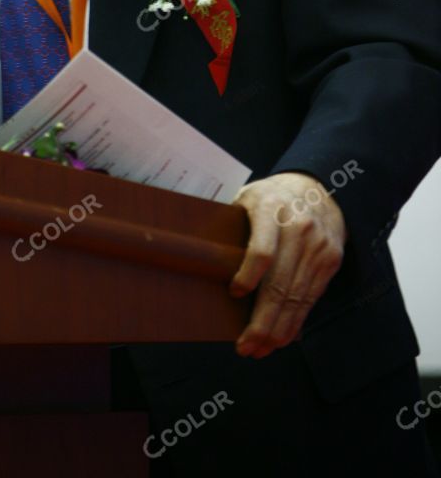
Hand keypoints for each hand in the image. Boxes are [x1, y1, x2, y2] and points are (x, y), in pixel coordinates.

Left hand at [229, 172, 346, 358]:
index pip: (262, 249)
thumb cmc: (271, 197)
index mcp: (270, 208)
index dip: (249, 275)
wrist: (318, 188)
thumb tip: (207, 262)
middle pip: (280, 284)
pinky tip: (281, 337)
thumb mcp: (247, 198)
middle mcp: (298, 228)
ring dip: (277, 329)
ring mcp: (317, 247)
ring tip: (259, 349)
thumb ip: (232, 224)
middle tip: (245, 346)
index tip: (234, 293)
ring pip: (296, 297)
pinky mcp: (330, 261)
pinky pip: (311, 298)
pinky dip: (295, 322)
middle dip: (262, 321)